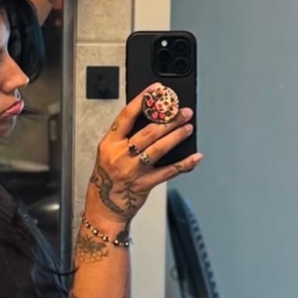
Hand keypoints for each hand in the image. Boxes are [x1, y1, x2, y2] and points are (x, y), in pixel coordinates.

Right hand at [86, 86, 200, 228]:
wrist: (103, 207)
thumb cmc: (108, 178)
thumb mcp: (109, 152)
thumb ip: (126, 137)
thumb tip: (153, 119)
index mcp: (109, 143)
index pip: (126, 116)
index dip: (142, 101)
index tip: (156, 90)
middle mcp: (120, 155)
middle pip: (148, 132)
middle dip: (169, 120)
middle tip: (183, 112)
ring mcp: (132, 171)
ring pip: (158, 149)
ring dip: (176, 136)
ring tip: (188, 128)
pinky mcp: (144, 184)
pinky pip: (168, 172)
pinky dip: (184, 164)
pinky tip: (195, 157)